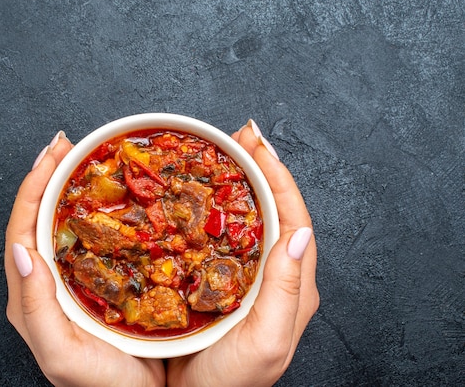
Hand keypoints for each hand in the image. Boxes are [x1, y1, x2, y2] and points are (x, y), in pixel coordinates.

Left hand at [5, 131, 164, 386]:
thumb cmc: (100, 384)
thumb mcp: (58, 351)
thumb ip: (34, 305)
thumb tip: (23, 250)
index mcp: (30, 293)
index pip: (23, 227)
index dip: (34, 186)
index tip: (53, 154)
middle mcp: (45, 283)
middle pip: (39, 218)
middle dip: (49, 176)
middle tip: (68, 145)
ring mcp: (71, 282)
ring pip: (63, 224)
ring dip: (69, 188)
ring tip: (84, 160)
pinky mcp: (97, 284)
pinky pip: (90, 239)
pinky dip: (95, 211)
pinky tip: (112, 198)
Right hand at [167, 120, 319, 386]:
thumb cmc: (232, 381)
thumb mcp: (266, 341)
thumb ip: (286, 290)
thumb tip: (298, 233)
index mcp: (293, 284)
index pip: (294, 217)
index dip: (278, 177)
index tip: (258, 145)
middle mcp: (276, 275)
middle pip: (274, 210)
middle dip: (261, 168)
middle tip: (241, 136)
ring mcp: (250, 277)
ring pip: (250, 218)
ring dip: (241, 182)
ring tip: (225, 152)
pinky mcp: (224, 282)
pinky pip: (226, 236)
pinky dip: (218, 208)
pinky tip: (201, 195)